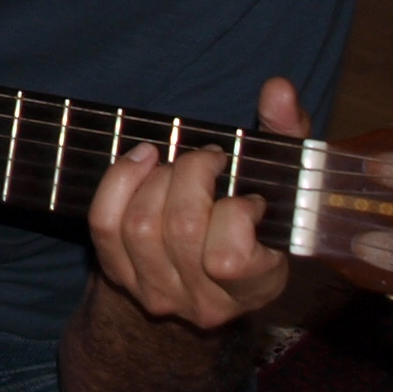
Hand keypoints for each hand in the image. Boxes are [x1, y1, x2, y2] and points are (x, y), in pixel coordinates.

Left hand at [83, 75, 307, 326]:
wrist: (213, 265)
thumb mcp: (283, 175)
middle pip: (182, 229)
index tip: (249, 198)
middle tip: (209, 161)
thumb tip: (278, 89)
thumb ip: (288, 132)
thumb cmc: (256, 210)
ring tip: (178, 165)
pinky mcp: (120, 277)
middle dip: (193, 175)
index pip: (228, 260)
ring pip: (141, 226)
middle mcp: (204, 303)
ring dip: (159, 178)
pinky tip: (143, 160)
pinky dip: (120, 181)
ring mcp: (158, 293)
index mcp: (254, 288)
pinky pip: (104, 225)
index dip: (236, 214)